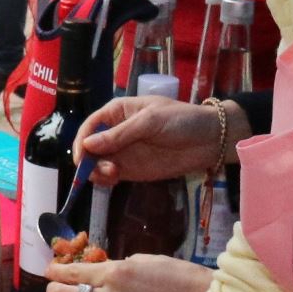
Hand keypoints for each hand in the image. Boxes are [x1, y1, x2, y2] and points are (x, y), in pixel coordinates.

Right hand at [77, 94, 237, 185]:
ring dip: (97, 171)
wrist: (211, 140)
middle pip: (90, 147)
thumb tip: (88, 144)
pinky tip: (114, 179)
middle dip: (89, 159)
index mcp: (117, 112)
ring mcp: (123, 152)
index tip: (81, 157)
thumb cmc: (182, 120)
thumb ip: (119, 134)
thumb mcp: (150, 121)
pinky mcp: (132, 170)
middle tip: (101, 169)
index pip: (90, 126)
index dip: (82, 141)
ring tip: (112, 174)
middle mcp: (115, 132)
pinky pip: (110, 175)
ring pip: (97, 163)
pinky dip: (106, 179)